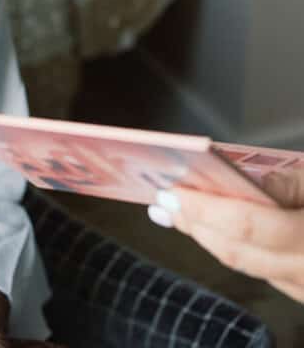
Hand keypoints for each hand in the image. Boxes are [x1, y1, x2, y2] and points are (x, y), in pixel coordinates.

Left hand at [148, 165, 303, 301]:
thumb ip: (292, 182)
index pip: (250, 226)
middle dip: (195, 224)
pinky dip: (232, 247)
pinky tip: (209, 229)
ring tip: (172, 211)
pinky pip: (263, 271)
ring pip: (246, 266)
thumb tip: (245, 182)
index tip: (172, 190)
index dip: (206, 208)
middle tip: (161, 198)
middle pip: (239, 253)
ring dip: (206, 237)